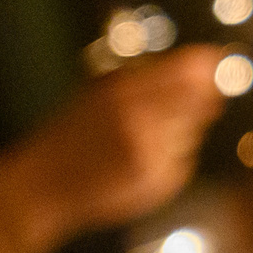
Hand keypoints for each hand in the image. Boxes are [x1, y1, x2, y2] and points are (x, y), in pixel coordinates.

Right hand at [11, 44, 223, 239]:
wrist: (43, 187)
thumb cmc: (74, 132)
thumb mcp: (101, 91)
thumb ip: (149, 76)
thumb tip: (208, 65)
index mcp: (121, 93)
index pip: (191, 70)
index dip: (206, 66)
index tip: (208, 66)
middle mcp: (140, 123)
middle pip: (201, 100)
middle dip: (195, 100)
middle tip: (164, 109)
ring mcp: (151, 155)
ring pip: (194, 130)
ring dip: (179, 130)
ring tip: (138, 139)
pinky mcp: (158, 182)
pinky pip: (184, 158)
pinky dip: (169, 156)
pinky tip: (136, 161)